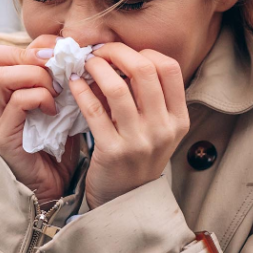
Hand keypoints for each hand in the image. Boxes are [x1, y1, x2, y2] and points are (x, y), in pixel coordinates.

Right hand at [0, 36, 81, 204]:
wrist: (52, 188)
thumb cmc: (55, 143)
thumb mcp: (54, 102)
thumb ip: (54, 77)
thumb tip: (72, 49)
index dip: (28, 44)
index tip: (58, 52)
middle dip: (31, 56)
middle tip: (58, 68)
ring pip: (2, 77)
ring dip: (36, 76)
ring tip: (56, 90)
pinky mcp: (3, 137)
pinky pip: (18, 102)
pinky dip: (41, 98)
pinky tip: (55, 109)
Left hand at [67, 43, 189, 208]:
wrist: (125, 202)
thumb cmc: (138, 158)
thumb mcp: (156, 130)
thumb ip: (147, 98)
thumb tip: (120, 57)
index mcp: (178, 120)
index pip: (169, 69)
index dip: (145, 52)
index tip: (124, 53)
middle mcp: (163, 129)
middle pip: (144, 70)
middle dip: (117, 52)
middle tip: (99, 50)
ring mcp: (139, 141)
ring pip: (117, 87)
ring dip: (97, 67)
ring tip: (85, 63)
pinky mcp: (112, 151)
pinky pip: (94, 110)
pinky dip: (81, 90)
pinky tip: (73, 83)